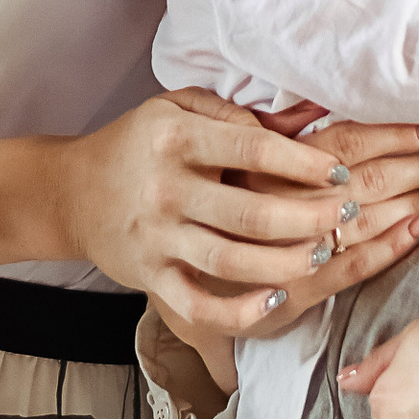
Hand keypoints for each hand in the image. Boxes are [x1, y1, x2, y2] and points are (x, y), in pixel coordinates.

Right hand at [62, 96, 418, 356]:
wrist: (71, 192)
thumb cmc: (139, 144)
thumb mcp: (178, 108)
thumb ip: (237, 113)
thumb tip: (308, 116)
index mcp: (177, 140)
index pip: (253, 150)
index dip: (303, 163)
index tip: (339, 171)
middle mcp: (167, 190)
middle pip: (252, 213)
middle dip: (310, 218)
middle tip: (348, 213)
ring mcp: (158, 238)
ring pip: (234, 261)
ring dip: (286, 262)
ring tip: (323, 252)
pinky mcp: (151, 277)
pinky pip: (199, 304)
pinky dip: (239, 309)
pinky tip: (275, 300)